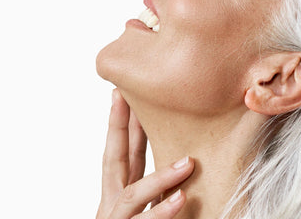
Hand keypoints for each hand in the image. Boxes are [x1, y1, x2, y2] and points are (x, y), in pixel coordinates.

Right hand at [96, 89, 193, 218]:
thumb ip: (160, 192)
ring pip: (132, 194)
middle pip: (113, 160)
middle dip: (118, 127)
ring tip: (188, 162)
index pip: (122, 154)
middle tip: (126, 95)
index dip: (123, 125)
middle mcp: (112, 205)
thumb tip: (189, 163)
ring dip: (160, 177)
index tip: (125, 94)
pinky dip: (162, 210)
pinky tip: (181, 197)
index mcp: (117, 195)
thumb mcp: (147, 209)